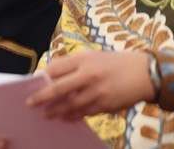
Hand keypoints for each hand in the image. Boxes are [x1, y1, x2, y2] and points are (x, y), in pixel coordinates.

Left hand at [26, 51, 154, 120]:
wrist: (144, 73)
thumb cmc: (114, 63)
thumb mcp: (93, 56)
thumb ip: (73, 65)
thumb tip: (50, 77)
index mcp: (84, 59)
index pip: (55, 68)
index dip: (42, 78)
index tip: (32, 84)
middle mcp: (89, 74)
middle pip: (57, 88)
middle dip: (41, 97)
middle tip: (29, 103)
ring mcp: (96, 92)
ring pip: (69, 105)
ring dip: (55, 111)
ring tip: (45, 114)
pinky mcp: (104, 105)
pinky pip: (83, 113)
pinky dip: (72, 116)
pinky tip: (64, 117)